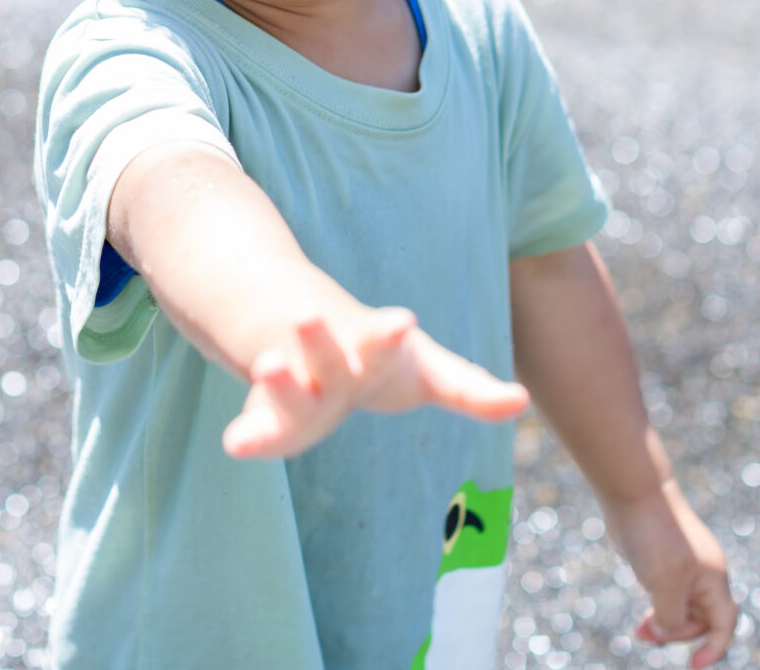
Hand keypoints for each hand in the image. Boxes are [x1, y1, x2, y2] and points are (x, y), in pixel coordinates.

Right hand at [221, 306, 529, 459]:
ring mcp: (298, 389)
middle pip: (329, 358)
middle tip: (307, 314)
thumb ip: (468, 389)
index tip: (403, 319)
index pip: (384, 342)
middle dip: (321, 341)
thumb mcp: (426, 372)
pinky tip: (236, 446)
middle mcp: (332, 367)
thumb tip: (522, 401)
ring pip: (287, 388)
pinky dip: (249, 437)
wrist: (306, 337)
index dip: (389, 334)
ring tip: (267, 364)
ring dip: (280, 380)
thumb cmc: (380, 362)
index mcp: (373, 352)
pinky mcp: (272, 419)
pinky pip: (259, 430)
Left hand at [613, 480, 736, 667]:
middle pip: (701, 619)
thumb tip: (665, 629)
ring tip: (640, 631)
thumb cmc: (653, 537)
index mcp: (713, 580)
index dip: (713, 649)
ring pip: (682, 607)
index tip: (693, 666)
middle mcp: (703, 573)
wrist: (634, 493)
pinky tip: (642, 613)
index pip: (723, 624)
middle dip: (678, 633)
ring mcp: (684, 565)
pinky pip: (667, 593)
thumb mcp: (664, 585)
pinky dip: (656, 608)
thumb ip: (671, 616)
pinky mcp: (663, 559)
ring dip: (665, 624)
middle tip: (646, 633)